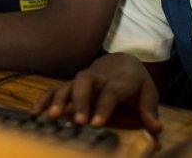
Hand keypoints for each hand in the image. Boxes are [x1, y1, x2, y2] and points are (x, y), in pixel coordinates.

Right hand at [32, 53, 161, 133]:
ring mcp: (82, 80)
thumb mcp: (148, 93)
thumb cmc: (135, 83)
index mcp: (121, 79)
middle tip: (78, 121)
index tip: (96, 123)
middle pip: (86, 82)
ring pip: (68, 84)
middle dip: (80, 100)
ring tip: (52, 117)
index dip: (104, 106)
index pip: (112, 90)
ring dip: (59, 99)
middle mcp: (99, 77)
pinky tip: (36, 114)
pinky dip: (45, 100)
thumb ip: (149, 111)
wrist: (122, 61)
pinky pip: (55, 89)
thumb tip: (155, 129)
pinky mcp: (71, 84)